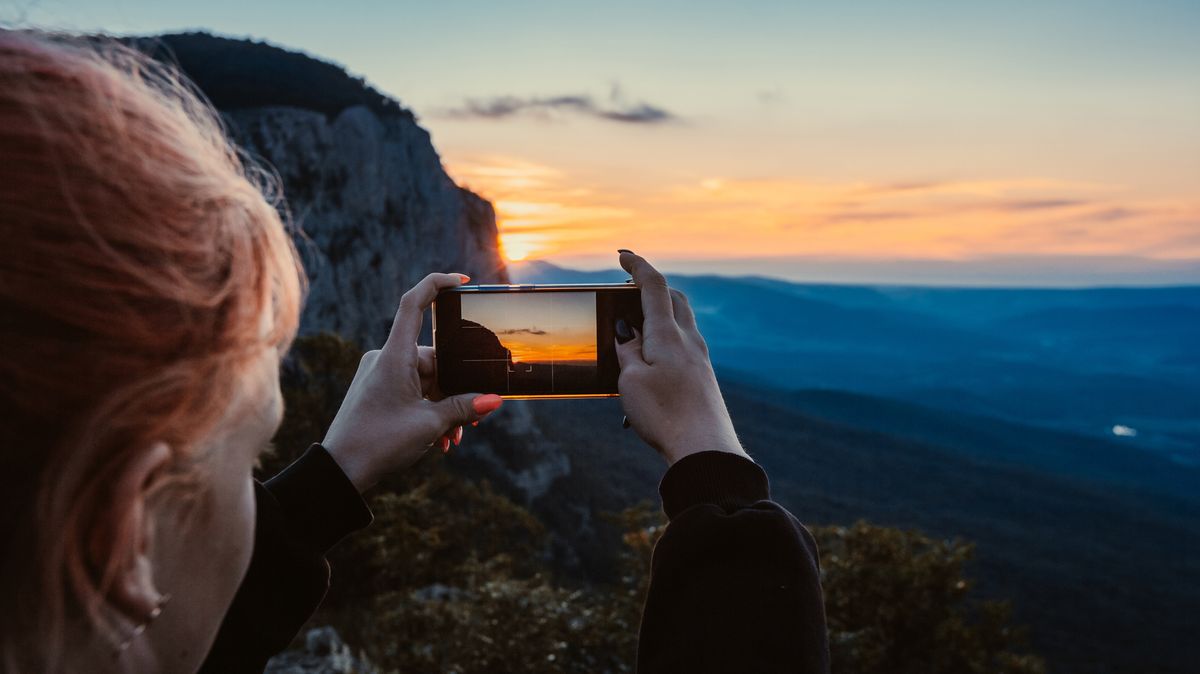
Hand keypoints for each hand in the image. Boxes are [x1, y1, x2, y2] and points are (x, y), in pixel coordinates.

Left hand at [321, 273, 503, 491]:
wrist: (340, 471)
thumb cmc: (378, 444)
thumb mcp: (429, 425)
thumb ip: (464, 408)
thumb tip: (494, 399)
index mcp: (394, 356)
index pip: (414, 305)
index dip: (436, 285)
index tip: (461, 280)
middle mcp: (385, 359)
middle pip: (434, 358)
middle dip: (456, 389)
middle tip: (473, 420)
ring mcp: (380, 374)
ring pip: (426, 380)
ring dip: (444, 406)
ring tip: (452, 438)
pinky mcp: (377, 390)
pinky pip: (412, 391)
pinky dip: (428, 410)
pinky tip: (439, 439)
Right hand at [614, 251, 747, 465]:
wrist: (705, 449)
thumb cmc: (665, 414)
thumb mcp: (631, 380)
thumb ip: (628, 351)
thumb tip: (628, 332)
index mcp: (668, 334)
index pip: (654, 286)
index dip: (638, 266)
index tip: (623, 255)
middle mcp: (689, 340)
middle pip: (674, 299)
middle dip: (652, 288)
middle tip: (628, 290)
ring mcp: (699, 359)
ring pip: (681, 322)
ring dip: (659, 315)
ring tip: (634, 331)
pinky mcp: (703, 378)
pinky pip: (683, 346)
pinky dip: (665, 341)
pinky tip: (650, 362)